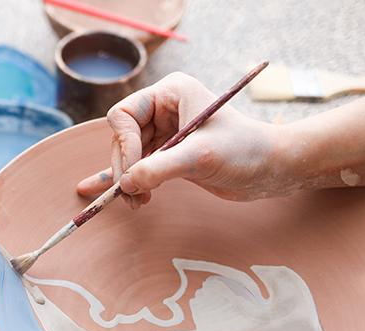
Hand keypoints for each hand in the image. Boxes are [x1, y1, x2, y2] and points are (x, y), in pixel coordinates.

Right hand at [76, 72, 297, 205]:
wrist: (272, 169)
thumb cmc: (244, 151)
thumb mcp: (200, 157)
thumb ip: (161, 168)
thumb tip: (127, 184)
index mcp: (171, 93)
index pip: (124, 115)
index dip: (124, 144)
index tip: (134, 171)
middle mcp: (164, 108)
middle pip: (122, 138)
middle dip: (125, 168)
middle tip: (132, 195)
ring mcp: (165, 132)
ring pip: (127, 156)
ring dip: (128, 181)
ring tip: (139, 204)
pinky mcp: (169, 155)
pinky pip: (137, 166)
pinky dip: (122, 179)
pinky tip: (93, 189)